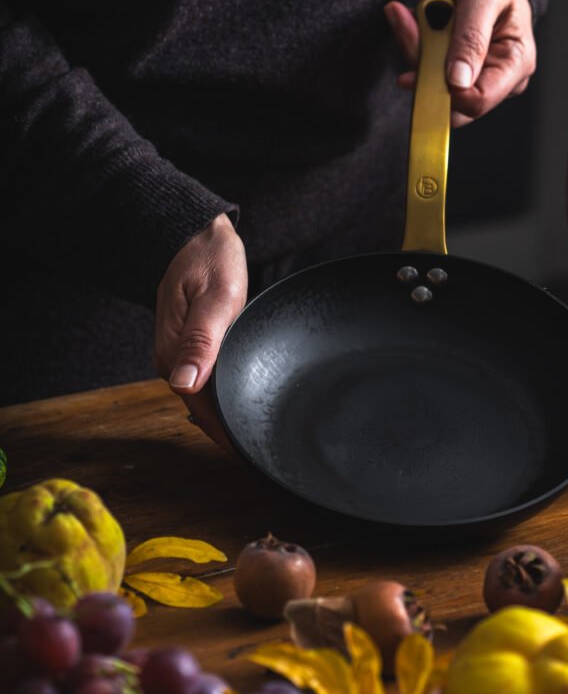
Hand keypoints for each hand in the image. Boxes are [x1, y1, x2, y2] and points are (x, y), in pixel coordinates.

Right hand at [154, 213, 247, 449]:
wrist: (193, 236)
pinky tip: (246, 405)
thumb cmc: (209, 260)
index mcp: (176, 355)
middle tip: (267, 453)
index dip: (228, 434)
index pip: (203, 409)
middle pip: (205, 409)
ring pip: (207, 397)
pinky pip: (209, 381)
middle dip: (232, 432)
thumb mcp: (214, 297)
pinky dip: (227, 395)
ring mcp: (180, 356)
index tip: (252, 457)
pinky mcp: (191, 348)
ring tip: (262, 438)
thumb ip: (202, 340)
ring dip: (230, 415)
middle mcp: (174, 362)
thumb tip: (185, 384)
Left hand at [383, 0, 536, 126]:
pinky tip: (414, 24)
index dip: (445, 92)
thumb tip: (458, 80)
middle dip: (423, 66)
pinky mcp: (458, 75)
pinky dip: (416, 49)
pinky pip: (430, 74)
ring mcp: (479, 79)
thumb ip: (471, 38)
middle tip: (406, 26)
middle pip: (453, 100)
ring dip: (415, 53)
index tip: (416, 69)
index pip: (478, 100)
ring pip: (436, 89)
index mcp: (516, 63)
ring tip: (407, 17)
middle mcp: (500, 79)